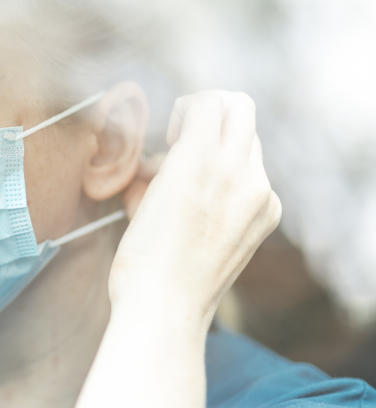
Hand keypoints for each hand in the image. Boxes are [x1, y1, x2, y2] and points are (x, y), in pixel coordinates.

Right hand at [109, 90, 281, 328]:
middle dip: (209, 117)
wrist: (166, 306)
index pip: (209, 101)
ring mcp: (258, 195)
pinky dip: (232, 179)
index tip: (169, 136)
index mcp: (200, 161)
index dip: (184, 109)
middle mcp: (238, 172)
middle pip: (239, 109)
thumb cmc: (142, 254)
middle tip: (184, 143)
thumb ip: (165, 159)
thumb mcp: (142, 193)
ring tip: (187, 182)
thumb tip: (172, 150)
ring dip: (220, 149)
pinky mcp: (266, 216)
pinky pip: (255, 176)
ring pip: (248, 142)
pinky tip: (203, 208)